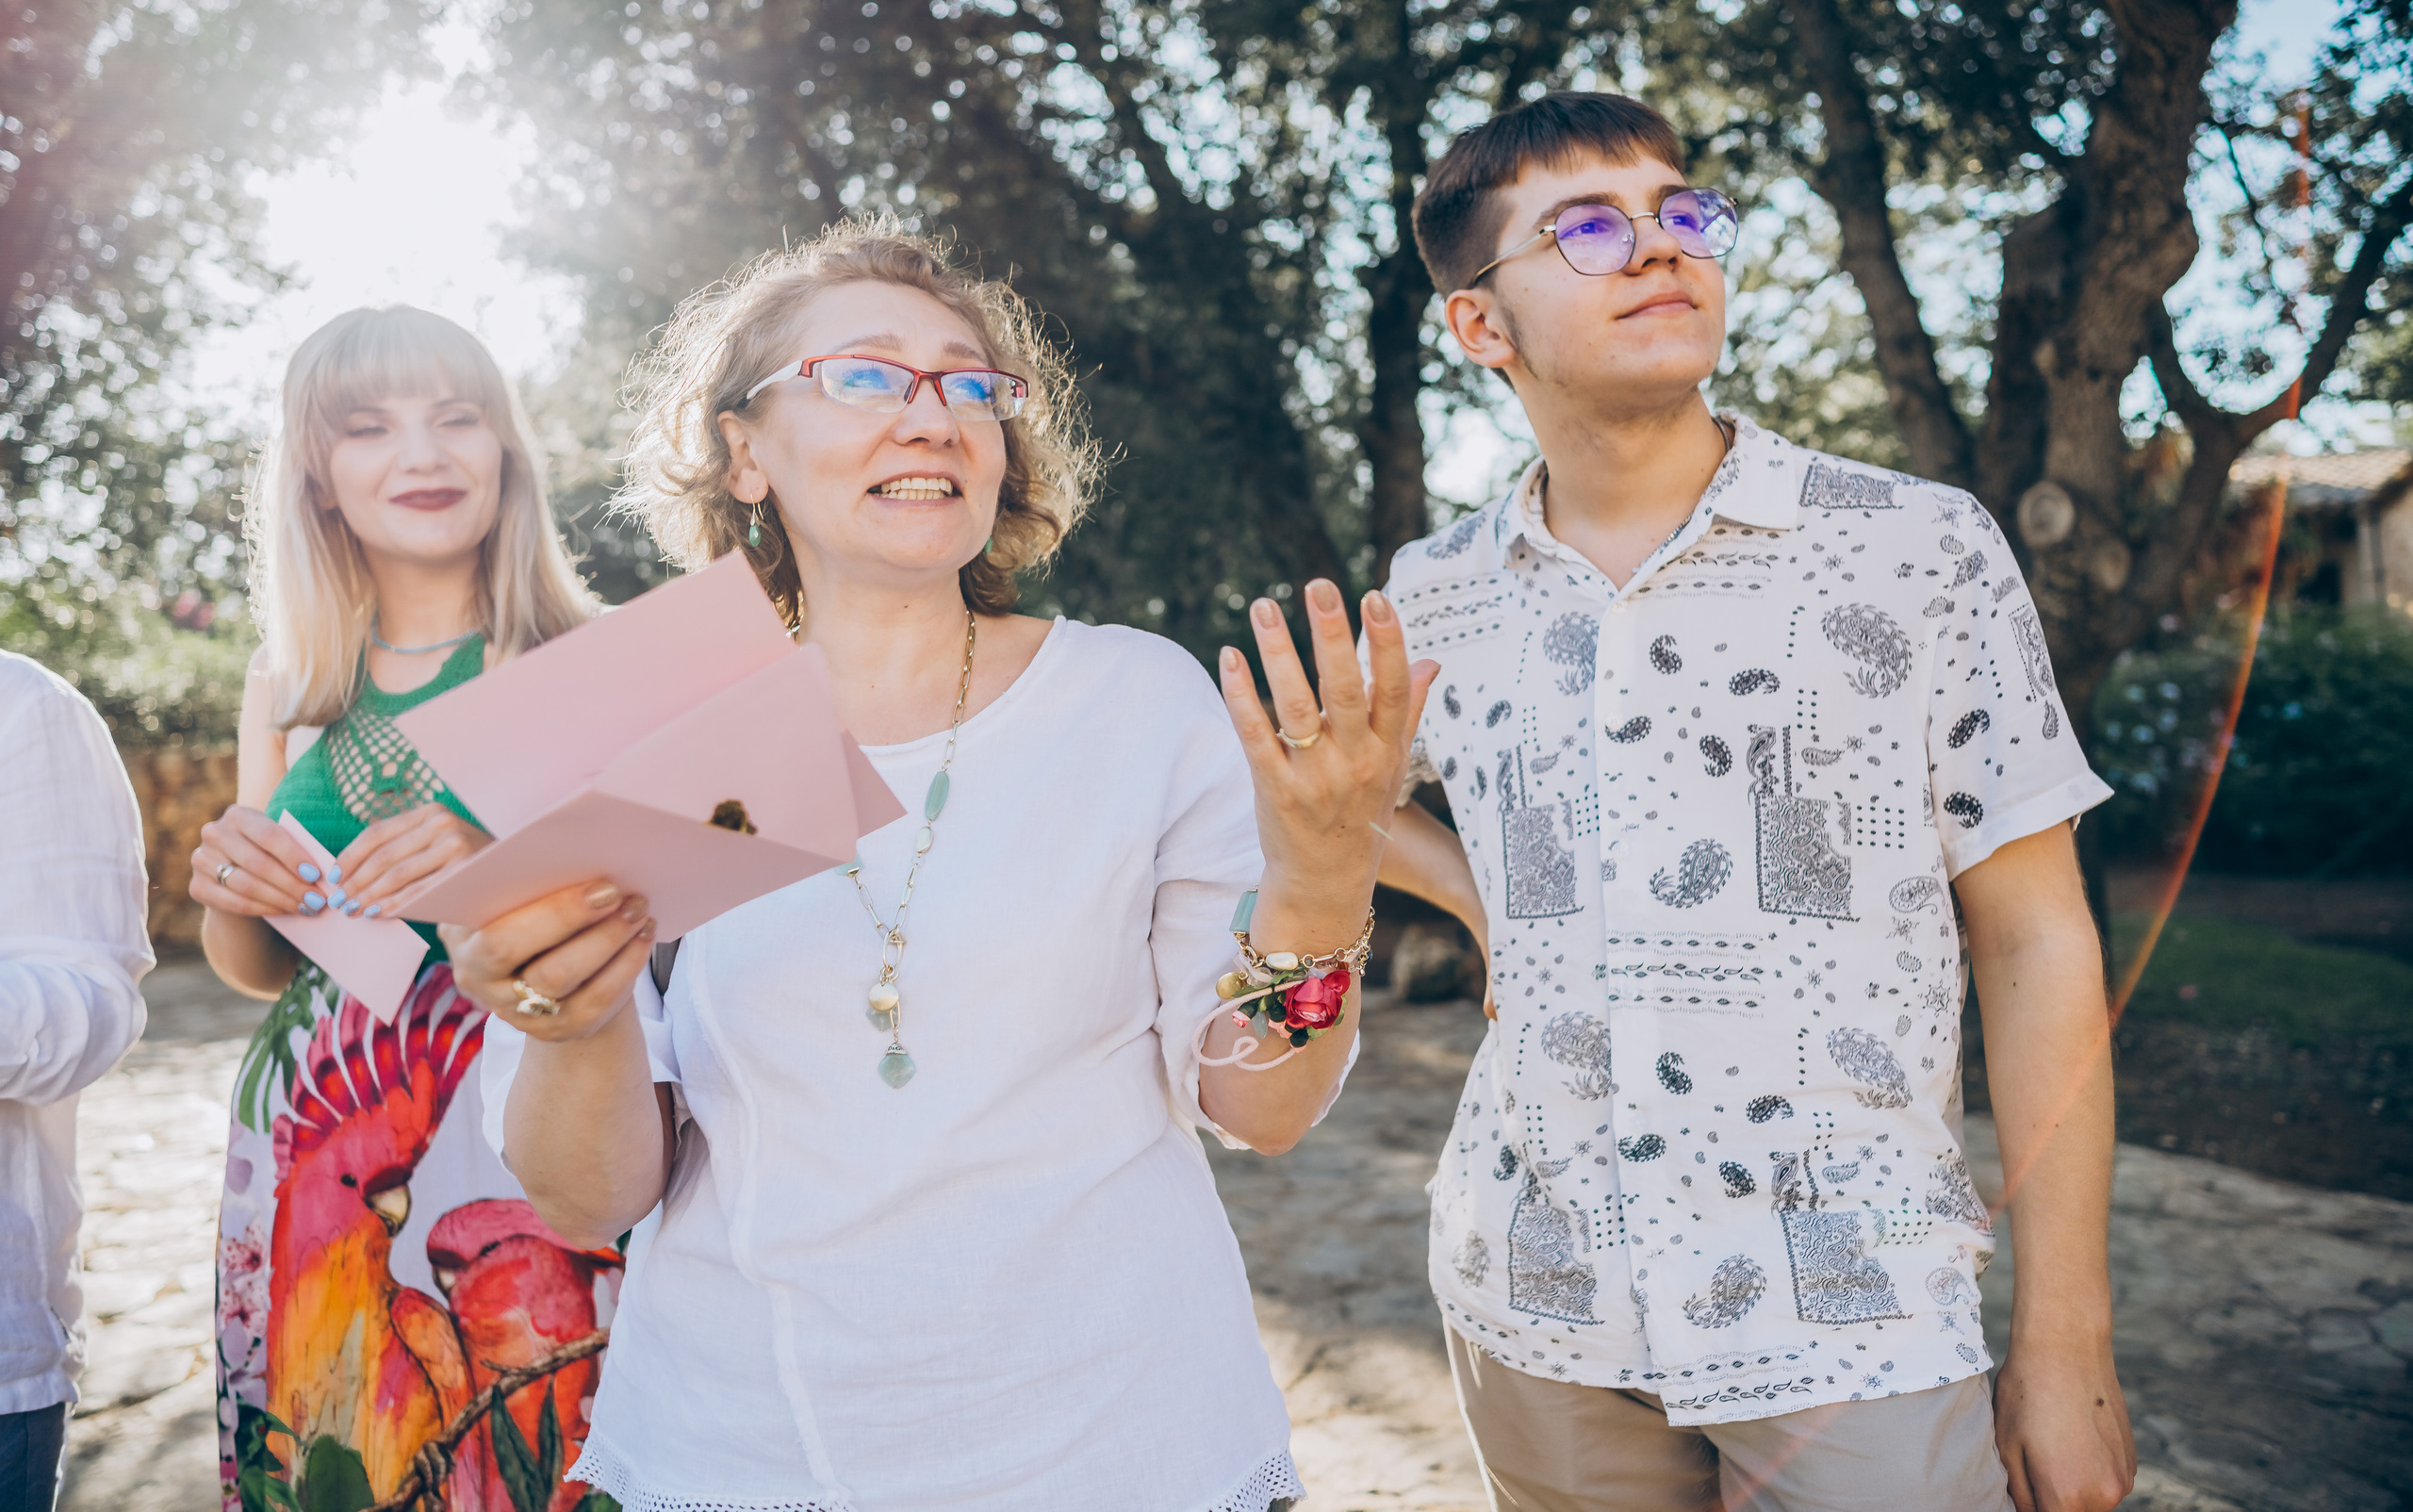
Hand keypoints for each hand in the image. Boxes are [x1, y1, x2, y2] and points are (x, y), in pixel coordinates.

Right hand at [191, 805, 319, 916]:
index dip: (294, 856)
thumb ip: (295, 849)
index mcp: (237, 815)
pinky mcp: (197, 887)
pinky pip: (234, 902)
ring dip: (281, 899)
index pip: (269, 835)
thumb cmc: (268, 853)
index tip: (317, 875)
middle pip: (258, 863)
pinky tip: (285, 911)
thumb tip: (324, 873)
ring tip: (306, 907)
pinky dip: (264, 909)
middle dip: (292, 884)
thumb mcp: (279, 843)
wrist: (236, 874)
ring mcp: (201, 860)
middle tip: (317, 899)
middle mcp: (214, 833)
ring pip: (246, 885)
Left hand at [332, 802, 491, 916]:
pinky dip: (394, 904)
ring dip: (370, 895)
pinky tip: (379, 912)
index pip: (377, 833)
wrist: (511, 875)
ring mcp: (455, 845)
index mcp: (429, 812)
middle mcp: (442, 823)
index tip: (333, 877)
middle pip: (383, 856)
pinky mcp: (463, 870)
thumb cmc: (465, 864)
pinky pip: (418, 891)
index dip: (350, 857)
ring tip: (354, 910)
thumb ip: (402, 848)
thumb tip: (349, 871)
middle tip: (340, 901)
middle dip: (356, 882)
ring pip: (397, 875)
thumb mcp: (435, 843)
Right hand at [440, 881, 656, 1042]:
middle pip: (535, 962)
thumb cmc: (524, 909)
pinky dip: (627, 964)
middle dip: (584, 926)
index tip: (601, 885)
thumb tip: (565, 845)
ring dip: (610, 941)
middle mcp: (482, 981)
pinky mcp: (556, 1029)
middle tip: (622, 894)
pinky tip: (643, 936)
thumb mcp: (506, 888)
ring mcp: (517, 1012)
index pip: (500, 936)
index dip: (556, 913)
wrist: (539, 966)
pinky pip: (596, 1000)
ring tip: (639, 909)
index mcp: (463, 939)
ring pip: (566, 980)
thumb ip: (517, 871)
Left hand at [1217, 581, 1437, 920]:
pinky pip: (1256, 735)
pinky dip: (1242, 695)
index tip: (1374, 596)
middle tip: (1319, 586)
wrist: (1328, 882)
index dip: (1387, 642)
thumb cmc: (1362, 812)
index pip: (1394, 688)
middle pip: (1346, 691)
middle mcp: (1356, 762)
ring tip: (1263, 607)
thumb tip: (1430, 661)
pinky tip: (1231, 657)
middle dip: (1334, 636)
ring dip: (1278, 653)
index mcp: (1387, 749)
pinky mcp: (1275, 790)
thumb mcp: (1394, 766)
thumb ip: (1408, 710)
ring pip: (1296, 706)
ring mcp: (1315, 777)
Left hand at [1994, 1336, 2135, 1511]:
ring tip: (2053, 1443)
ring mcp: (2123, 1479)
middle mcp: (2104, 1496)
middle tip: (2034, 1459)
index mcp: (2068, 1498)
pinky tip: (2074, 1436)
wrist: (2066, 1348)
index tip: (2026, 1481)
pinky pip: (2107, 1480)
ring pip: (2091, 1500)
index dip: (2032, 1504)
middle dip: (2051, 1498)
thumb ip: (2020, 1494)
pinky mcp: (2132, 1461)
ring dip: (2073, 1486)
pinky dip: (2091, 1470)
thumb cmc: (2027, 1395)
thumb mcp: (2006, 1448)